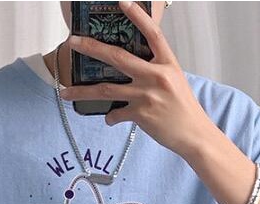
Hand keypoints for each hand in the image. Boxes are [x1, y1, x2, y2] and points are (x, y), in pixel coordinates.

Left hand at [59, 0, 212, 157]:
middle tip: (73, 42)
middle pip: (117, 57)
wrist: (194, 134)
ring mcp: (147, 95)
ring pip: (106, 89)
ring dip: (82, 92)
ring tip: (65, 92)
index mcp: (167, 63)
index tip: (122, 2)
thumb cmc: (184, 108)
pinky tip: (110, 118)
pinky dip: (110, 117)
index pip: (152, 34)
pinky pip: (116, 113)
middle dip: (91, 48)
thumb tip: (130, 68)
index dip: (138, 16)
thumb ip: (155, 70)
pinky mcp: (141, 114)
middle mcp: (156, 75)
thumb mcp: (175, 80)